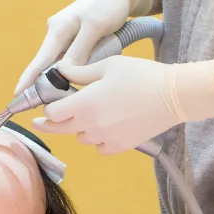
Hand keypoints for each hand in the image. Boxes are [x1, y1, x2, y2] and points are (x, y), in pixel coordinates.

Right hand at [15, 0, 162, 92]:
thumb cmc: (109, 5)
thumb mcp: (95, 27)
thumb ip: (79, 50)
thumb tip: (62, 73)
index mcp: (58, 28)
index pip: (41, 59)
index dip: (28, 78)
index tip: (17, 93)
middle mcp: (58, 32)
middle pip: (50, 64)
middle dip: (51, 82)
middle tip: (51, 103)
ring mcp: (67, 35)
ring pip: (65, 62)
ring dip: (71, 74)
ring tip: (76, 86)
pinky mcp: (78, 38)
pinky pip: (75, 58)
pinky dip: (81, 66)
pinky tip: (89, 69)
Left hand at [32, 57, 213, 154]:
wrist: (173, 96)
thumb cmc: (141, 75)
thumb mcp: (107, 66)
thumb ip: (80, 72)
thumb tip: (59, 70)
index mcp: (86, 104)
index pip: (54, 112)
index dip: (48, 107)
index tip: (46, 103)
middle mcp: (93, 125)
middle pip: (61, 129)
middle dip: (49, 124)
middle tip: (40, 122)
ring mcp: (107, 138)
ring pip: (82, 138)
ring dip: (79, 128)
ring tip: (87, 114)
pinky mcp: (122, 146)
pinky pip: (100, 147)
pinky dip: (98, 139)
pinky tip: (104, 127)